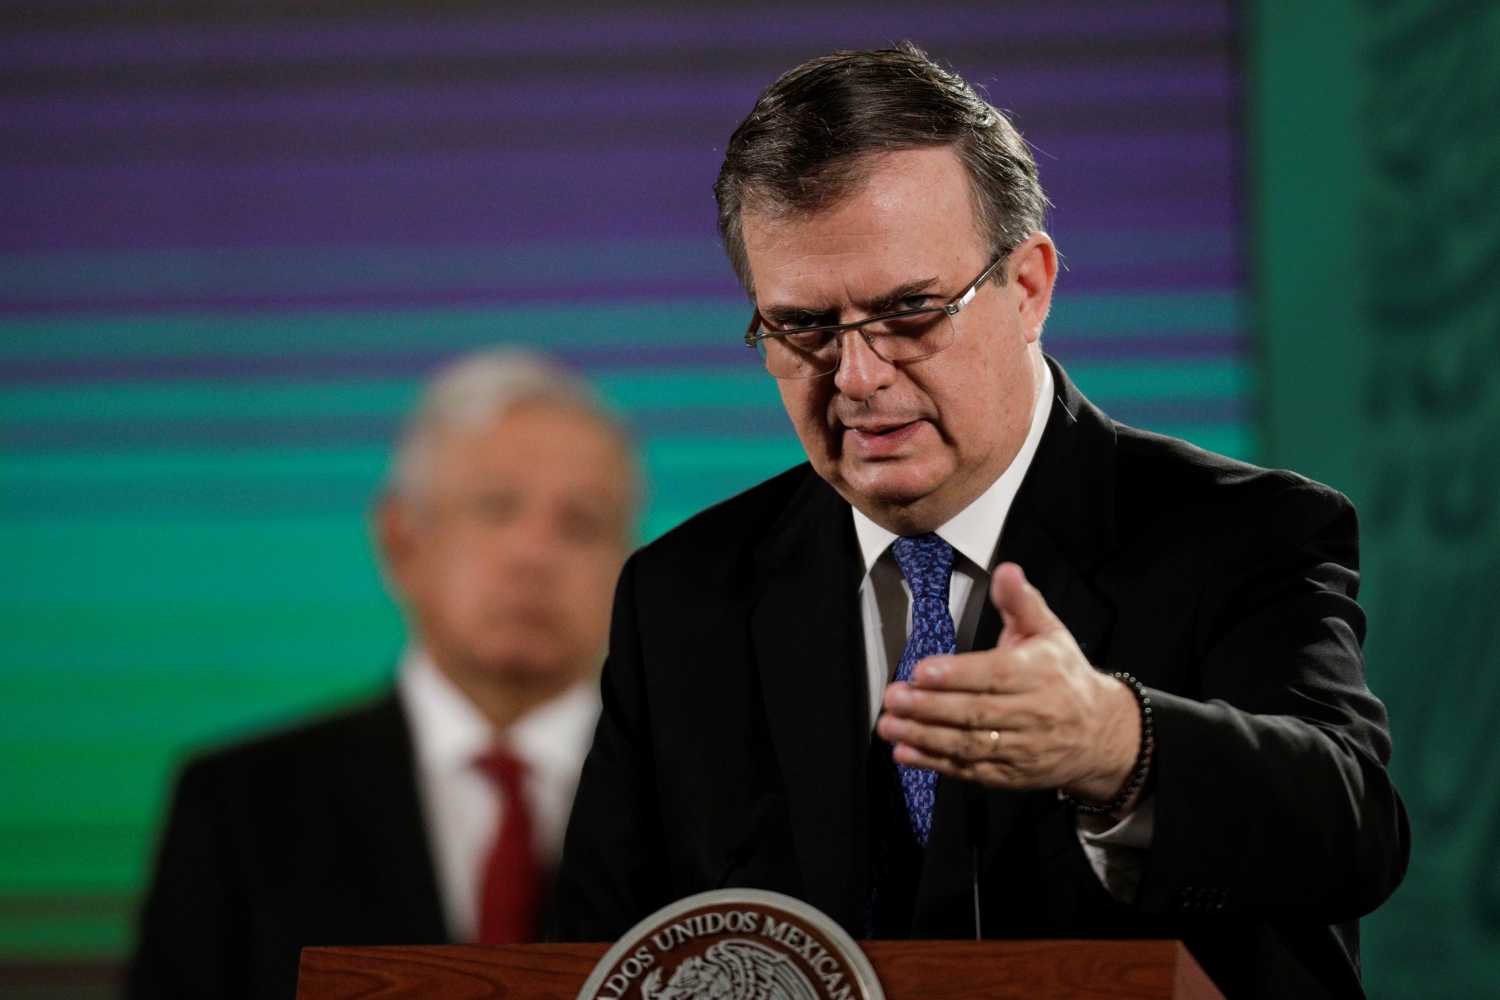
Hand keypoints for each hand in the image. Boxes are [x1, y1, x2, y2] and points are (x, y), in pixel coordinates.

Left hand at [875, 562, 1140, 804]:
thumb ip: (1021, 602)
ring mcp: (1022, 748)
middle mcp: (1033, 714)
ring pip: (970, 745)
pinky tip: (905, 754)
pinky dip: (936, 765)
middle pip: (976, 713)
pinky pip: (971, 772)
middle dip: (930, 707)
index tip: (921, 671)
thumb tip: (1006, 569)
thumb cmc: (1063, 674)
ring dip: (925, 737)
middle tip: (892, 697)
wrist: (1100, 733)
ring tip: (889, 725)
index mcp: (1040, 674)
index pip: (995, 675)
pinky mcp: (1011, 775)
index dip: (957, 675)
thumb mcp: (1048, 631)